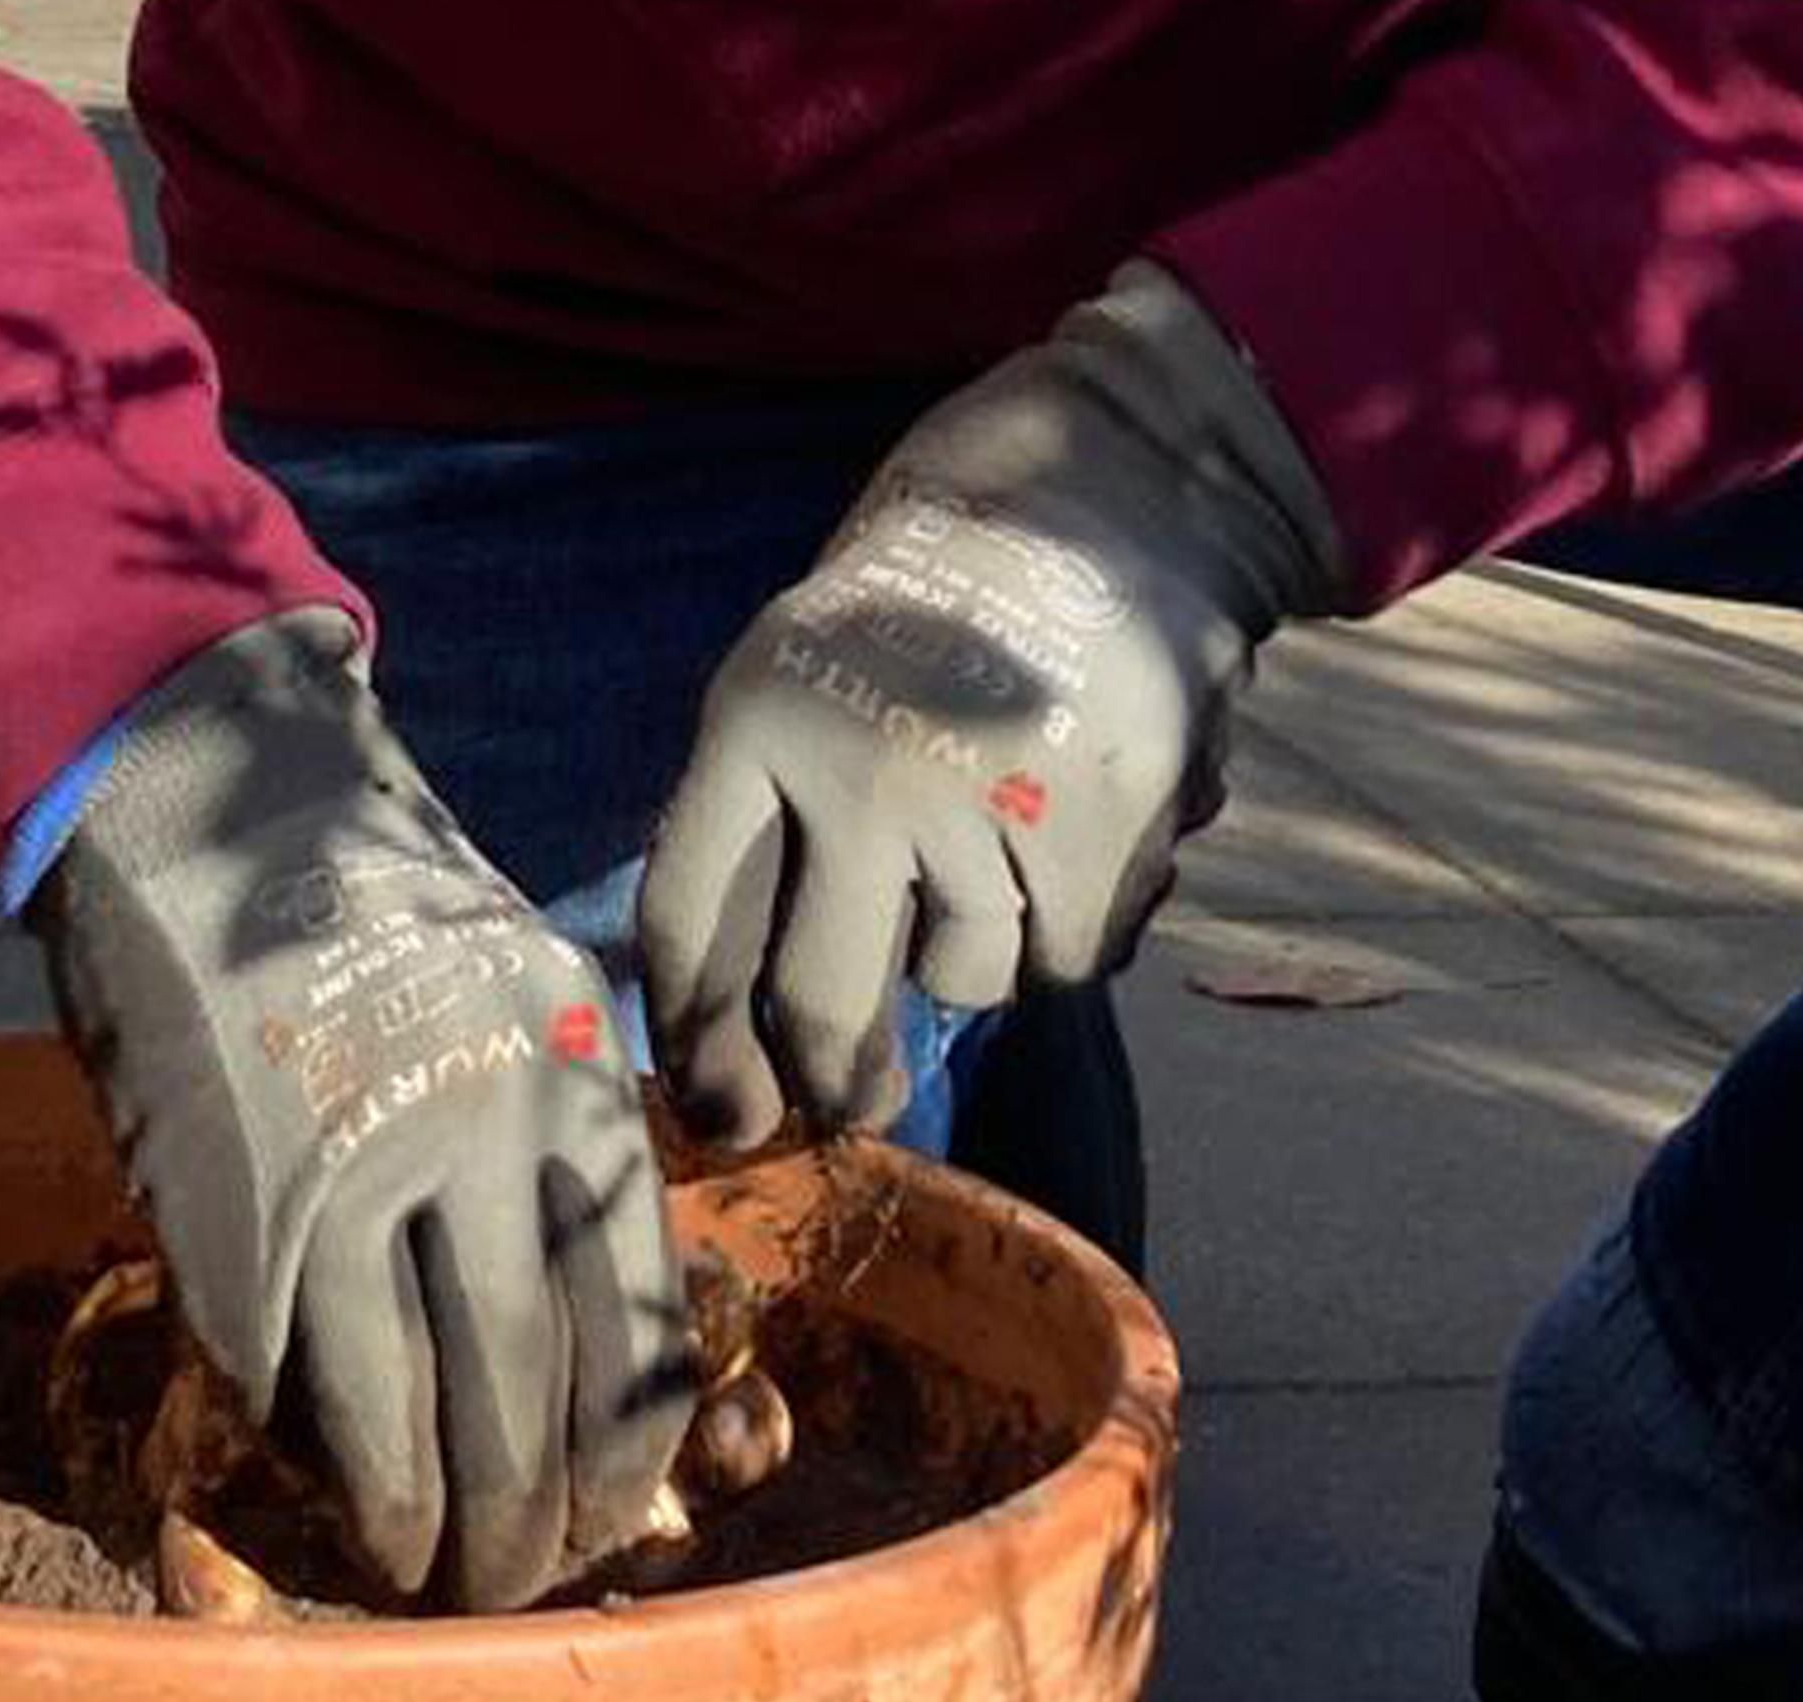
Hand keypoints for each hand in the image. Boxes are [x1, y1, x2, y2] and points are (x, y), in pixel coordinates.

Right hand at [30, 611, 694, 1610]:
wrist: (205, 805)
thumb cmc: (379, 918)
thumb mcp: (527, 1005)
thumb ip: (563, 1155)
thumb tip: (573, 1342)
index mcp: (579, 1090)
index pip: (635, 1326)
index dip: (625, 1459)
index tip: (610, 1525)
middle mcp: (482, 1138)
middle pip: (528, 1387)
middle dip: (530, 1520)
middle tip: (518, 1587)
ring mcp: (348, 1174)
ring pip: (410, 1405)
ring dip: (423, 1521)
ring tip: (427, 1575)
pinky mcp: (229, 1203)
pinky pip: (286, 1369)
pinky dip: (313, 1453)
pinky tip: (333, 1498)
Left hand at [640, 262, 1345, 1147]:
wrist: (1109, 483)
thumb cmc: (928, 609)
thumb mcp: (801, 679)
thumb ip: (769, 829)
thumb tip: (741, 1044)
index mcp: (756, 720)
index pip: (692, 924)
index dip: (698, 1044)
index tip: (723, 1118)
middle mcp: (859, 765)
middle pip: (817, 998)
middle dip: (835, 1081)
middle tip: (855, 1103)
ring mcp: (984, 799)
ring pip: (962, 979)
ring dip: (978, 951)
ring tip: (1002, 844)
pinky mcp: (1102, 824)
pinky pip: (1065, 960)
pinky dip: (1074, 926)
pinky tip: (1078, 836)